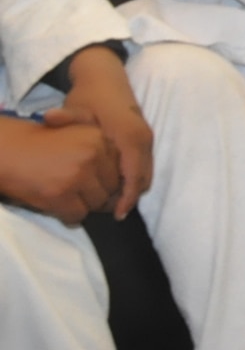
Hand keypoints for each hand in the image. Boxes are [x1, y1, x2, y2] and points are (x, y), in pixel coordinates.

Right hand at [0, 115, 121, 225]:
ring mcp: (77, 175)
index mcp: (99, 138)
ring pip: (96, 204)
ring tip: (65, 195)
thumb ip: (102, 151)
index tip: (92, 180)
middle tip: (76, 190)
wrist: (8, 151)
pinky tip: (56, 205)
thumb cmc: (42, 145)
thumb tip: (126, 183)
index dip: (106, 179)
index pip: (120, 169)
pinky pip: (77, 216)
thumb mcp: (77, 134)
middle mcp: (92, 155)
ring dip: (83, 205)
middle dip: (96, 194)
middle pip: (111, 188)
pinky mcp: (60, 194)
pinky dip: (68, 216)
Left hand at [58, 46, 151, 218]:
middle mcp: (143, 138)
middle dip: (130, 198)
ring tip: (111, 203)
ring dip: (132, 189)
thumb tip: (48, 117)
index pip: (134, 176)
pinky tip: (115, 185)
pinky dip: (134, 178)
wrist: (105, 77)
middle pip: (144, 178)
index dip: (127, 198)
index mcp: (129, 136)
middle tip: (109, 213)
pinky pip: (145, 165)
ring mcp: (146, 137)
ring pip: (146, 173)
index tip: (115, 215)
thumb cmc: (89, 96)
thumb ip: (66, 118)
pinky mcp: (144, 137)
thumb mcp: (75, 107)